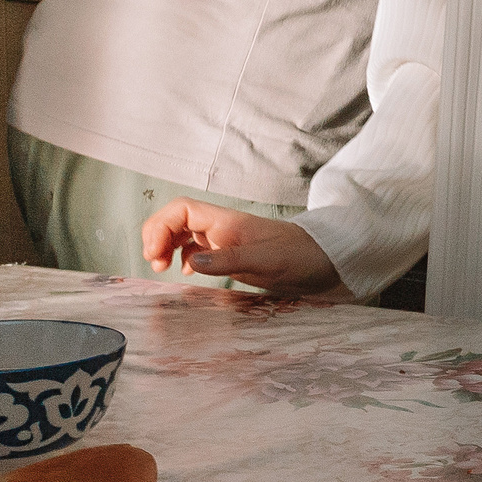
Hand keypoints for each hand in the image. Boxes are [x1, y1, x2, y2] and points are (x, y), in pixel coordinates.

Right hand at [140, 200, 350, 300]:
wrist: (326, 261)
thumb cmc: (301, 257)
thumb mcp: (266, 261)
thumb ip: (229, 261)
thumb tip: (191, 262)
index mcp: (227, 221)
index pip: (181, 210)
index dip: (161, 226)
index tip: (155, 254)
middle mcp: (222, 227)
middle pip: (176, 219)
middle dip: (157, 236)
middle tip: (155, 263)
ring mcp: (226, 240)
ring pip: (184, 234)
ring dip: (167, 246)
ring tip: (161, 267)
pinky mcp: (231, 255)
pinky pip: (198, 249)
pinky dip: (183, 256)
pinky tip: (184, 271)